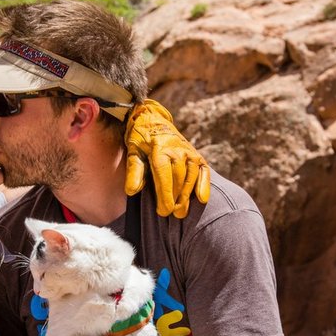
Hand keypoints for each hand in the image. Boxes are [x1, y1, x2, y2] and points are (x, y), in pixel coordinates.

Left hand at [124, 99, 210, 218]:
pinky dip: (204, 184)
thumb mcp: (132, 152)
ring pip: (191, 177)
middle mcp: (177, 150)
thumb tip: (132, 191)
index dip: (165, 195)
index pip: (164, 175)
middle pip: (179, 179)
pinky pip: (203, 170)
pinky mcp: (196, 155)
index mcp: (160, 149)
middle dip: (176, 199)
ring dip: (187, 196)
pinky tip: (202, 199)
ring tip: (182, 213)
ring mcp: (189, 152)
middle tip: (172, 215)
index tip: (163, 211)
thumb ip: (134, 171)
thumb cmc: (141, 139)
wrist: (153, 119)